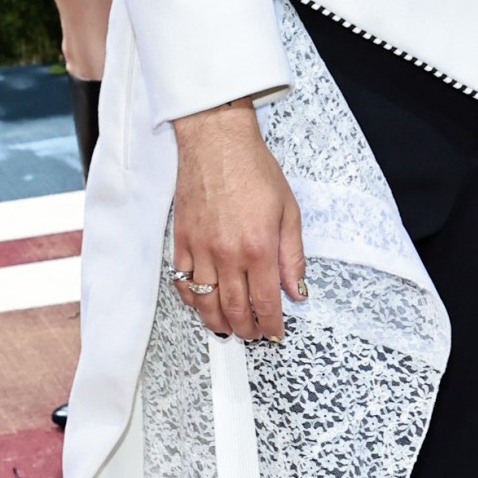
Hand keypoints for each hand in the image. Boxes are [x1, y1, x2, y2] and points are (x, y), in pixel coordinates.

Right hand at [171, 100, 306, 341]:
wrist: (216, 142)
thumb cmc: (255, 170)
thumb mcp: (288, 211)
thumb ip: (293, 256)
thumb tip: (297, 292)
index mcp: (259, 247)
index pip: (266, 302)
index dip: (271, 324)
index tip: (275, 334)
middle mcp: (228, 254)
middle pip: (234, 309)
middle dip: (246, 329)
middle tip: (253, 335)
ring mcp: (200, 249)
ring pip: (205, 302)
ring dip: (217, 323)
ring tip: (228, 330)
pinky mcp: (181, 240)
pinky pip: (182, 281)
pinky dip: (192, 299)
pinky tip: (202, 303)